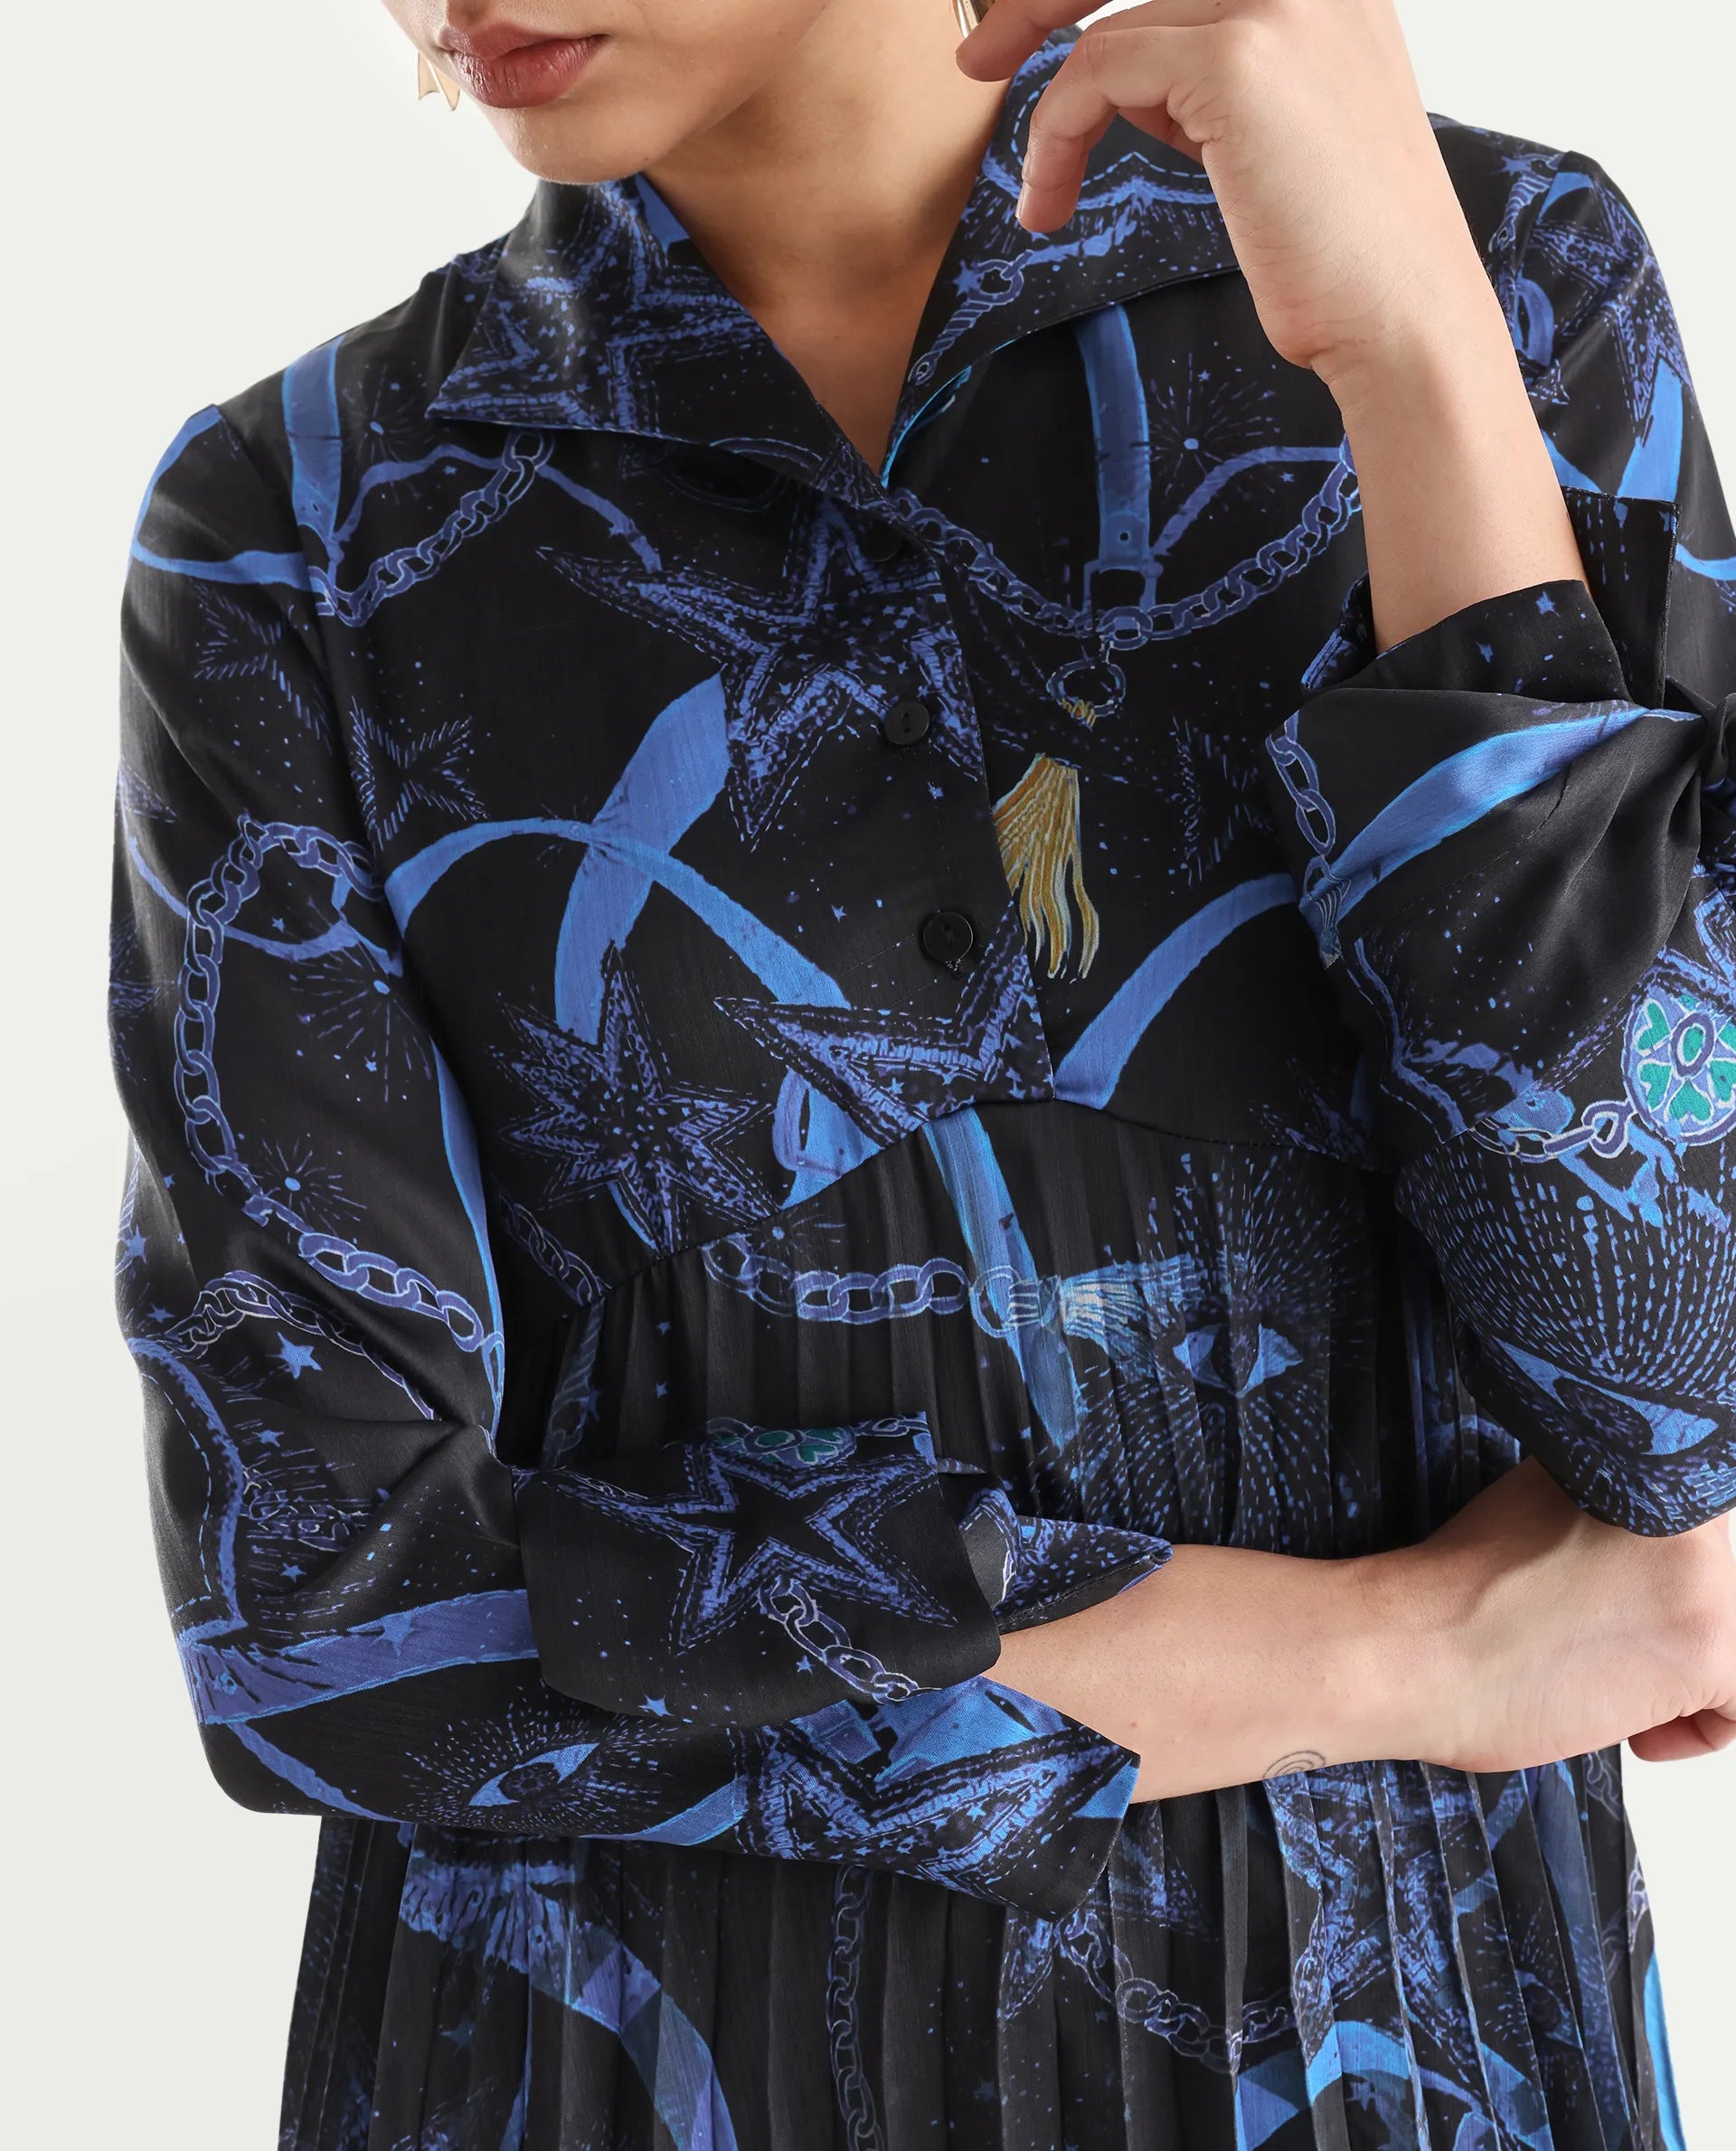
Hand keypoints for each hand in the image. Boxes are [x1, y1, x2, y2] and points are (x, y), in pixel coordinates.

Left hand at [957, 0, 1493, 392]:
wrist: (1402, 318)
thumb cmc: (1341, 253)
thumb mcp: (1278, 131)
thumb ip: (1214, 73)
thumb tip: (1121, 60)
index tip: (1026, 26)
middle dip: (1040, 1)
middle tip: (977, 58)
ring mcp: (1282, 2)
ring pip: (1110, 32)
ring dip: (1054, 120)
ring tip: (1044, 199)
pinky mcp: (1239, 58)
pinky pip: (1099, 72)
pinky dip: (1057, 137)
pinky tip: (1051, 204)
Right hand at [1384, 1457, 1735, 1770]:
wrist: (1412, 1647)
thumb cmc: (1452, 1599)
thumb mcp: (1537, 1508)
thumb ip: (1602, 1512)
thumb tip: (1634, 1549)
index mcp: (1633, 1461)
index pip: (1693, 1532)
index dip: (1655, 1581)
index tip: (1624, 1606)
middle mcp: (1678, 1506)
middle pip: (1714, 1582)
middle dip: (1666, 1625)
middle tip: (1604, 1644)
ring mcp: (1700, 1571)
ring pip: (1729, 1636)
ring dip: (1681, 1675)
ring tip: (1609, 1681)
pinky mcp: (1709, 1643)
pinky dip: (1698, 1730)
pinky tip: (1636, 1726)